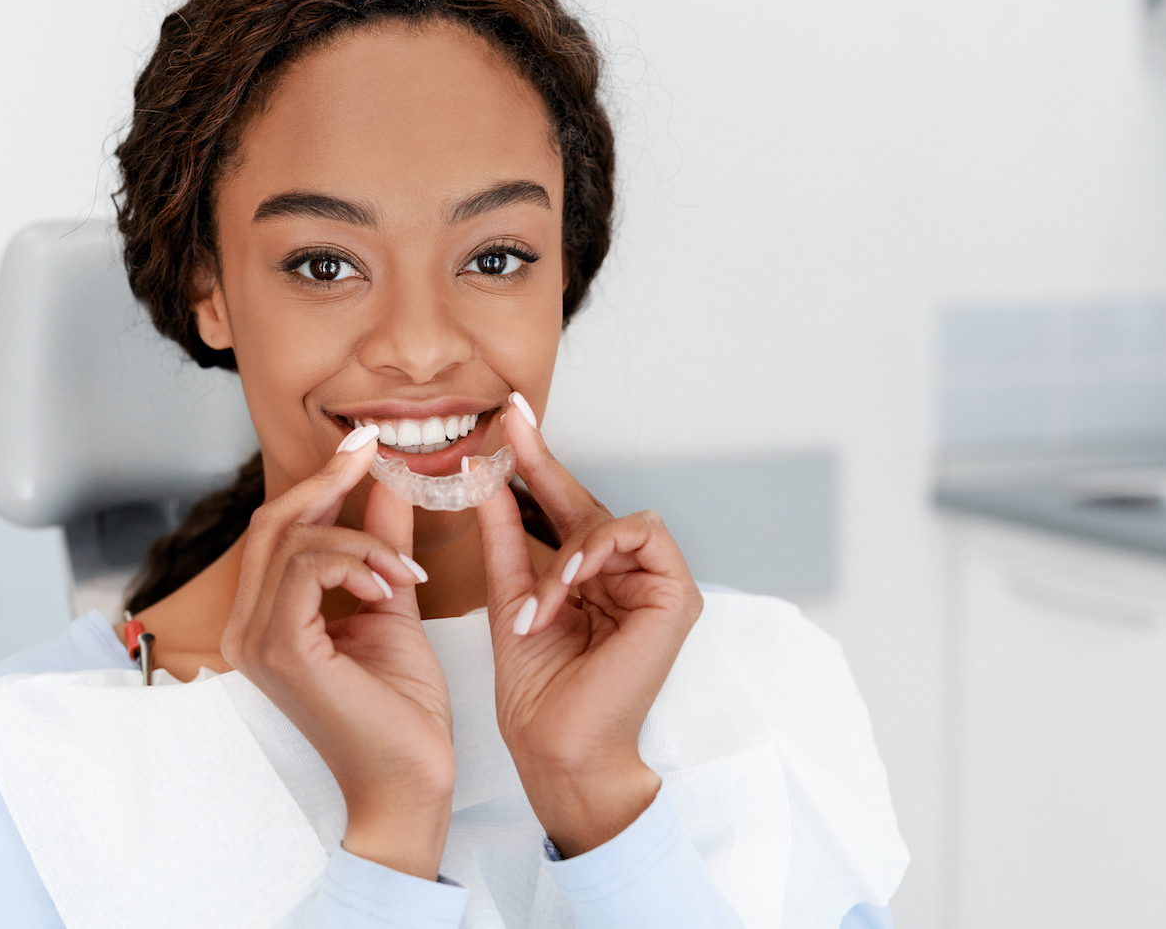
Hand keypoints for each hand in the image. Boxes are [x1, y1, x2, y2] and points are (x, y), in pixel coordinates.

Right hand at [221, 428, 454, 879]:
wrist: (411, 781)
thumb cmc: (401, 713)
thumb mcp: (392, 606)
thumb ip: (381, 547)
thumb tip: (387, 487)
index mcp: (267, 620)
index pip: (279, 531)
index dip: (320, 481)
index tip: (365, 446)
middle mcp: (248, 628)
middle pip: (273, 523)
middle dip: (329, 481)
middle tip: (375, 453)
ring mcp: (258, 640)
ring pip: (294, 540)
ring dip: (361, 539)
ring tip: (403, 573)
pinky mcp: (281, 651)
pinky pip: (308, 568)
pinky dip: (357, 561)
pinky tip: (391, 587)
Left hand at [475, 394, 703, 856]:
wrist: (556, 748)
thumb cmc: (538, 692)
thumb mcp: (511, 596)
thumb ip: (505, 536)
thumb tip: (487, 478)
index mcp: (591, 578)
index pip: (564, 508)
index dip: (537, 462)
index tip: (508, 418)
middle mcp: (628, 577)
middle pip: (590, 504)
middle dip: (544, 466)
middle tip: (510, 426)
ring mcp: (657, 586)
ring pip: (613, 520)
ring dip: (569, 551)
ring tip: (543, 601)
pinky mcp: (678, 596)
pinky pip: (640, 536)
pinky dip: (599, 553)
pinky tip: (572, 581)